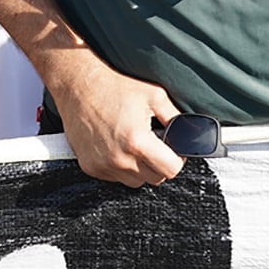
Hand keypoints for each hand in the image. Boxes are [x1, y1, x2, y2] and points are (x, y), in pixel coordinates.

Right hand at [49, 56, 184, 187]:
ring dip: (140, 168)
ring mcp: (103, 166)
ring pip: (135, 181)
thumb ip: (175, 117)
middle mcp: (119, 158)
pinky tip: (118, 147)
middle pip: (155, 178)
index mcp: (137, 141)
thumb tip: (189, 132)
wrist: (79, 87)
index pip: (170, 170)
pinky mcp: (90, 167)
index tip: (173, 151)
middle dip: (159, 163)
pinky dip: (121, 167)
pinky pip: (115, 178)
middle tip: (155, 145)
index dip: (177, 160)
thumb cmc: (114, 88)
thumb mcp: (154, 96)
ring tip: (135, 144)